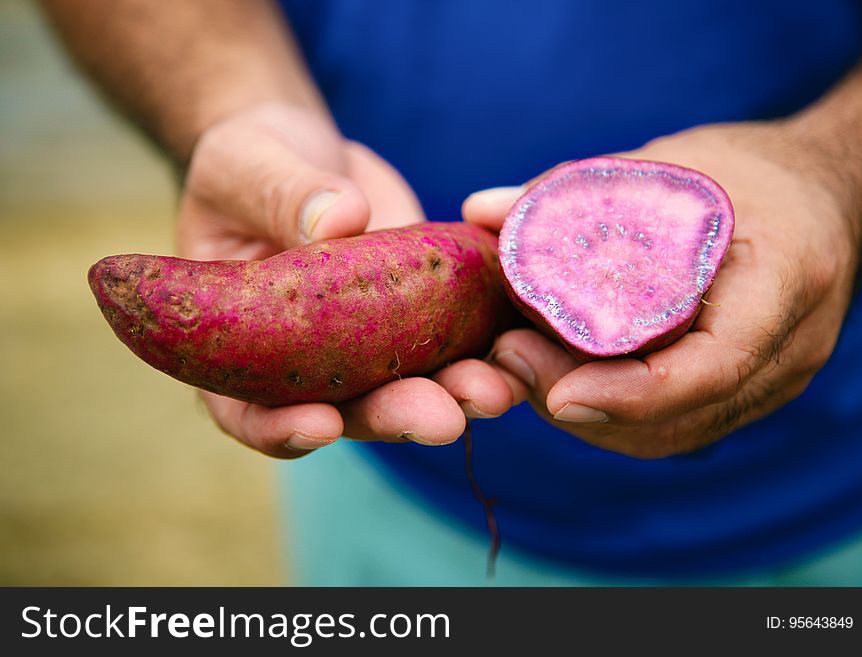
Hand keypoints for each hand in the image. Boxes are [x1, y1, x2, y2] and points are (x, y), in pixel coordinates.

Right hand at [179, 103, 512, 457]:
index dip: (279, 429)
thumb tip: (342, 218)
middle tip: (442, 417)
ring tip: (495, 390)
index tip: (321, 424)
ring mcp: (368, 344)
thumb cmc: (251, 162)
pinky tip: (519, 345)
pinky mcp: (419, 314)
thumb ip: (284, 195)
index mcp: (241, 345)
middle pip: (346, 411)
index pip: (245, 410)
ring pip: (409, 388)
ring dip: (454, 396)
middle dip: (395, 417)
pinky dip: (486, 346)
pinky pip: (453, 338)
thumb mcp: (248, 167)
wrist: (308, 154)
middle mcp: (308, 361)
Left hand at [464, 123, 858, 457]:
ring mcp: (771, 382)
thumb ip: (578, 189)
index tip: (558, 391)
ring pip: (669, 435)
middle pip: (676, 416)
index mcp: (784, 282)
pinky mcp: (745, 393)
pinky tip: (561, 375)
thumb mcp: (671, 164)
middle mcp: (788, 351)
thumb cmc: (752, 173)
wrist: (824, 198)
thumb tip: (479, 211)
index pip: (713, 366)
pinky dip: (612, 411)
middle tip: (508, 357)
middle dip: (582, 403)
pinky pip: (674, 425)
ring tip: (522, 365)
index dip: (630, 393)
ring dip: (587, 414)